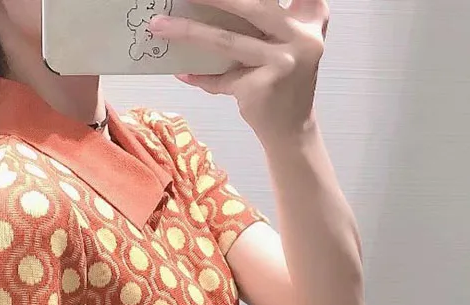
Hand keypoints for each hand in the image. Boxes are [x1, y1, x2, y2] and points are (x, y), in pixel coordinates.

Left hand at [148, 0, 329, 140]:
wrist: (292, 128)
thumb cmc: (283, 81)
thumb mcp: (285, 43)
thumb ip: (269, 19)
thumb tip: (208, 6)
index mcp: (309, 17)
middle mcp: (301, 36)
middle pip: (251, 6)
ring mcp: (283, 62)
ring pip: (226, 40)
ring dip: (188, 30)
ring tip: (160, 24)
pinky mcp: (263, 87)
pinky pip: (222, 78)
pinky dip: (200, 76)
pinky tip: (183, 72)